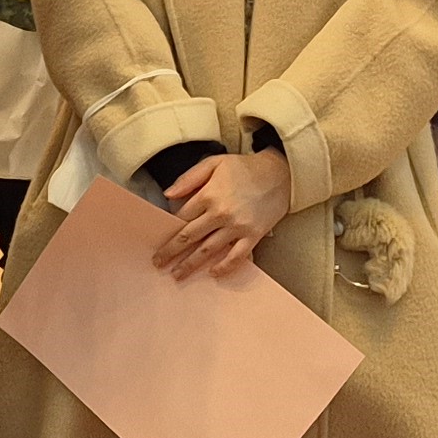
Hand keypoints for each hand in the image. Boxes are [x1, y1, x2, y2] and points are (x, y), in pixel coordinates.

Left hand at [154, 150, 288, 279]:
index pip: (181, 217)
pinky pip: (237, 256)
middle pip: (190, 237)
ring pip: (208, 250)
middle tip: (158, 263)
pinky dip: (224, 267)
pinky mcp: (254, 235)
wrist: (280, 173)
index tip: (158, 240)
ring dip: (191, 264)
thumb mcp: (213, 163)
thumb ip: (189, 178)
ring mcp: (238, 226)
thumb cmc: (245, 168)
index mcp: (209, 195)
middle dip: (171, 252)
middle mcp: (221, 213)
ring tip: (178, 275)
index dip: (168, 230)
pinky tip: (213, 273)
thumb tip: (168, 194)